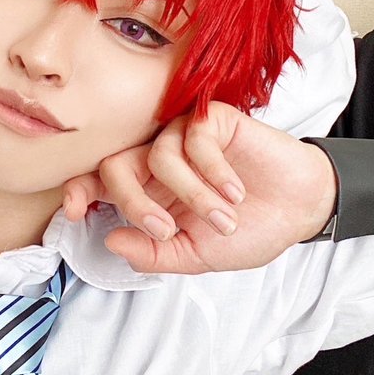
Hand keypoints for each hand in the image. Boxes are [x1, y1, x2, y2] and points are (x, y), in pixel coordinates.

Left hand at [63, 103, 336, 272]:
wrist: (299, 209)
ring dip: (192, 195)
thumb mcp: (196, 255)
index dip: (79, 191)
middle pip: (116, 166)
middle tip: (165, 230)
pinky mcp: (213, 119)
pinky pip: (195, 137)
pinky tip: (235, 190)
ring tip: (223, 217)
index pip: (100, 183)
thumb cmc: (248, 229)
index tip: (74, 211)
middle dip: (134, 202)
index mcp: (148, 191)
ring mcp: (184, 137)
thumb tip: (109, 239)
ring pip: (158, 156)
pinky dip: (213, 171)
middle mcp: (158, 161)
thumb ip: (154, 253)